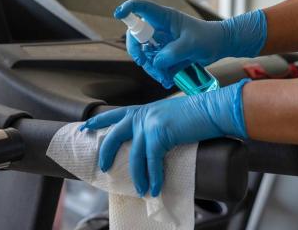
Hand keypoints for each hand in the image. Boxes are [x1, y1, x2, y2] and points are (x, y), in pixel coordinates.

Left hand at [80, 79, 249, 196]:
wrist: (213, 109)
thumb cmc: (196, 114)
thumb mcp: (169, 117)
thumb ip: (156, 127)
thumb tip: (154, 145)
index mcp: (143, 110)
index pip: (114, 114)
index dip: (98, 122)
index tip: (84, 127)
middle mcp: (142, 114)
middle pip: (114, 135)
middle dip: (106, 152)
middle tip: (104, 167)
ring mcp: (149, 123)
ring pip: (134, 155)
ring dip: (137, 176)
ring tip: (141, 189)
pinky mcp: (159, 134)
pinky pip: (151, 162)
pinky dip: (153, 177)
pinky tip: (155, 187)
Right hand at [114, 0, 266, 87]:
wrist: (218, 46)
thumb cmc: (208, 38)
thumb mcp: (192, 45)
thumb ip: (173, 53)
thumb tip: (156, 63)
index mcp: (163, 17)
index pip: (141, 8)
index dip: (128, 8)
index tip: (119, 14)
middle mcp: (157, 28)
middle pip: (135, 38)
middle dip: (139, 54)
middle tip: (147, 65)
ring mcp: (159, 41)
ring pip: (144, 55)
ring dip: (151, 69)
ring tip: (166, 78)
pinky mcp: (163, 54)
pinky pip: (153, 64)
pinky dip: (158, 73)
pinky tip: (167, 80)